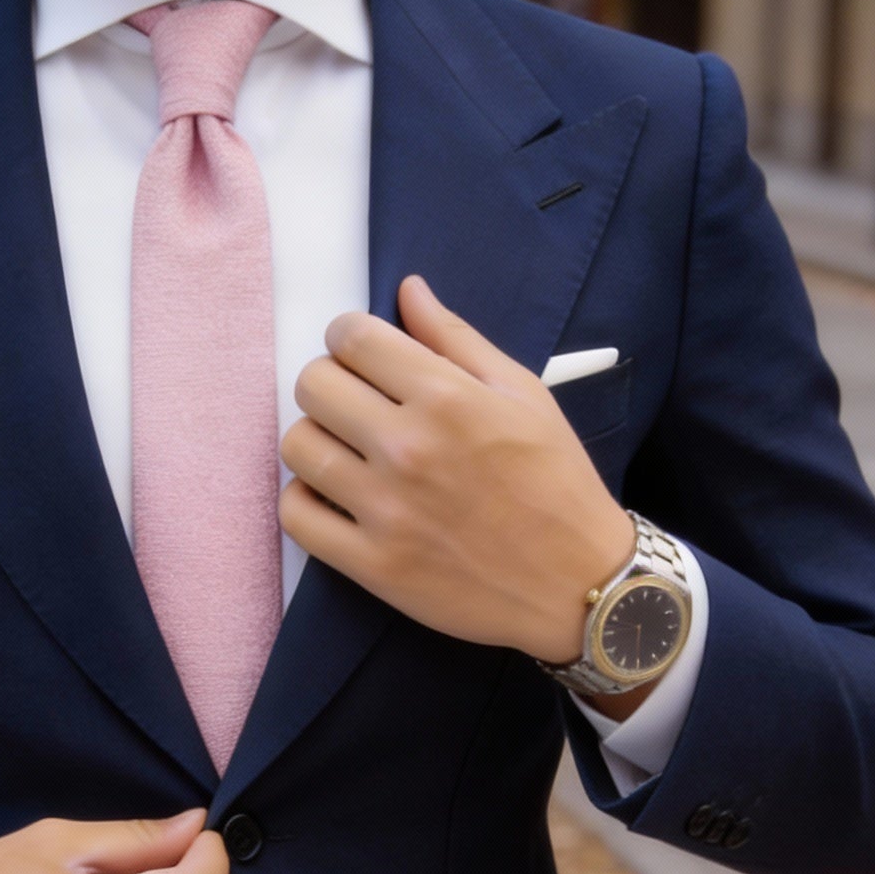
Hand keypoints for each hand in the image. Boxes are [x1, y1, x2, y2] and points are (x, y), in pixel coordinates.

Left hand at [279, 274, 636, 672]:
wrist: (577, 583)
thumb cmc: (556, 483)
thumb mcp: (523, 394)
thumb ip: (457, 338)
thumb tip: (407, 290)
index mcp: (447, 398)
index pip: (352, 338)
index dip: (348, 336)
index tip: (361, 353)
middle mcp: (408, 449)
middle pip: (313, 386)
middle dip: (328, 382)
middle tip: (354, 403)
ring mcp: (385, 510)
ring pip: (297, 447)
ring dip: (314, 439)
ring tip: (346, 451)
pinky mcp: (372, 564)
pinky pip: (296, 516)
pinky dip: (304, 500)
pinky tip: (333, 496)